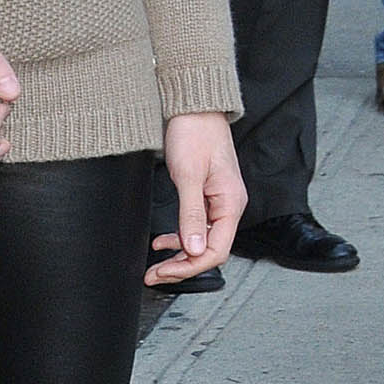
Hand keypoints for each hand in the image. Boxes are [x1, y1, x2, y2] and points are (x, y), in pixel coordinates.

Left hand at [147, 112, 244, 285]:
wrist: (194, 109)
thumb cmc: (194, 134)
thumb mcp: (188, 176)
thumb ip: (192, 215)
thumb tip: (195, 249)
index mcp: (230, 204)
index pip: (216, 251)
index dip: (189, 267)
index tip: (164, 272)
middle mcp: (229, 206)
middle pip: (209, 250)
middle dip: (181, 266)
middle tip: (153, 275)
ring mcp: (219, 202)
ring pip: (202, 241)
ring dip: (179, 255)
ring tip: (156, 265)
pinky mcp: (207, 196)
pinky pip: (197, 227)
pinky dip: (180, 238)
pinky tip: (163, 242)